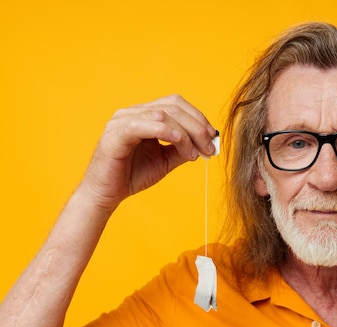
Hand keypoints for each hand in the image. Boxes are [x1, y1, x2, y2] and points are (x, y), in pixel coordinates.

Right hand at [79, 95, 217, 210]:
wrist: (106, 194)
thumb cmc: (133, 175)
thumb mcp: (166, 160)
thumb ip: (184, 148)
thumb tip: (206, 143)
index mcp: (145, 115)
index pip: (176, 104)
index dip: (198, 118)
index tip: (212, 138)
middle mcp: (133, 113)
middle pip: (173, 106)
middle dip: (197, 126)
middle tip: (209, 147)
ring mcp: (122, 120)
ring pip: (162, 114)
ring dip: (185, 133)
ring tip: (195, 153)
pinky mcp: (115, 134)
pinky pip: (144, 124)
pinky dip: (166, 131)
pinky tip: (180, 144)